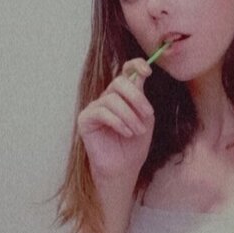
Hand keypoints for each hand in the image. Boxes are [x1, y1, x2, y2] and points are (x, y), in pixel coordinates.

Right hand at [77, 58, 154, 182]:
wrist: (124, 167)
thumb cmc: (135, 144)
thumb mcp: (144, 117)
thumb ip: (142, 97)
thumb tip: (140, 75)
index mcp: (123, 95)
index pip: (126, 71)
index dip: (136, 65)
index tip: (148, 71)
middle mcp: (107, 97)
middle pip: (119, 82)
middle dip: (136, 98)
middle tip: (148, 114)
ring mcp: (95, 107)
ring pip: (112, 99)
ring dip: (130, 116)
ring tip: (138, 131)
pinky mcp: (85, 119)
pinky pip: (102, 112)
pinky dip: (118, 122)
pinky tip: (127, 133)